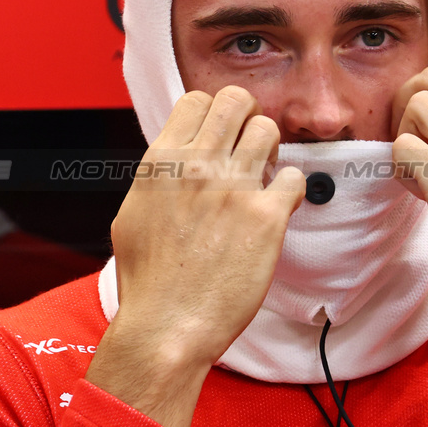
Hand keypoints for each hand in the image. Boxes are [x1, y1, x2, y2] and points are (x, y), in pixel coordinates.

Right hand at [88, 86, 305, 426]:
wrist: (167, 326)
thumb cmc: (149, 284)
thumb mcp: (133, 216)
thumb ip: (157, 180)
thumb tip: (171, 163)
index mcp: (162, 163)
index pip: (196, 100)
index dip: (213, 113)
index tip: (221, 132)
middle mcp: (198, 166)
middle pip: (236, 100)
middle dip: (247, 115)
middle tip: (249, 142)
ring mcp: (234, 188)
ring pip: (268, 130)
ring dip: (270, 149)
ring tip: (264, 175)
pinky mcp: (266, 216)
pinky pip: (295, 178)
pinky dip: (290, 190)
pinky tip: (277, 208)